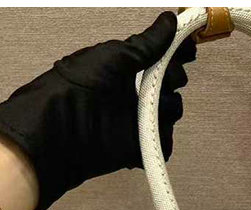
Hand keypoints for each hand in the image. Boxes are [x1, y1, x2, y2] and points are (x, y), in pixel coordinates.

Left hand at [0, 11, 195, 209]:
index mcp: (127, 68)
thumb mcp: (115, 56)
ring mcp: (137, 120)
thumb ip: (147, 43)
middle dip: (174, 78)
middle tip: (167, 77)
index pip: (161, 58)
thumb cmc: (78, 85)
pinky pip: (163, 143)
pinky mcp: (138, 147)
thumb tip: (170, 21)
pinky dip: (161, 139)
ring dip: (167, 107)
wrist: (61, 128)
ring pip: (171, 113)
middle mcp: (134, 93)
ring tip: (153, 107)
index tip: (189, 47)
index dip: (177, 53)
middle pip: (171, 84)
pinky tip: (149, 131)